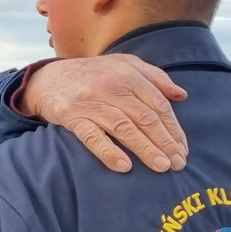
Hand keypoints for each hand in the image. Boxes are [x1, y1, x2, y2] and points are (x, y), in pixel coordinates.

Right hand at [20, 53, 187, 172]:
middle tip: (177, 163)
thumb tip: (181, 95)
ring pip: (124, 128)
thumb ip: (154, 77)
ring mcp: (91, 102)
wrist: (47, 78)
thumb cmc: (91, 74)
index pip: (158, 105)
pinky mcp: (72, 116)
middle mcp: (111, 86)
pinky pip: (92, 136)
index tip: (182, 149)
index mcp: (128, 73)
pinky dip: (108, 151)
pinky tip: (124, 166)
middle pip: (145, 118)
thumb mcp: (124, 64)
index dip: (173, 129)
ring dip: (145, 149)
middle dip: (165, 142)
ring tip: (161, 166)